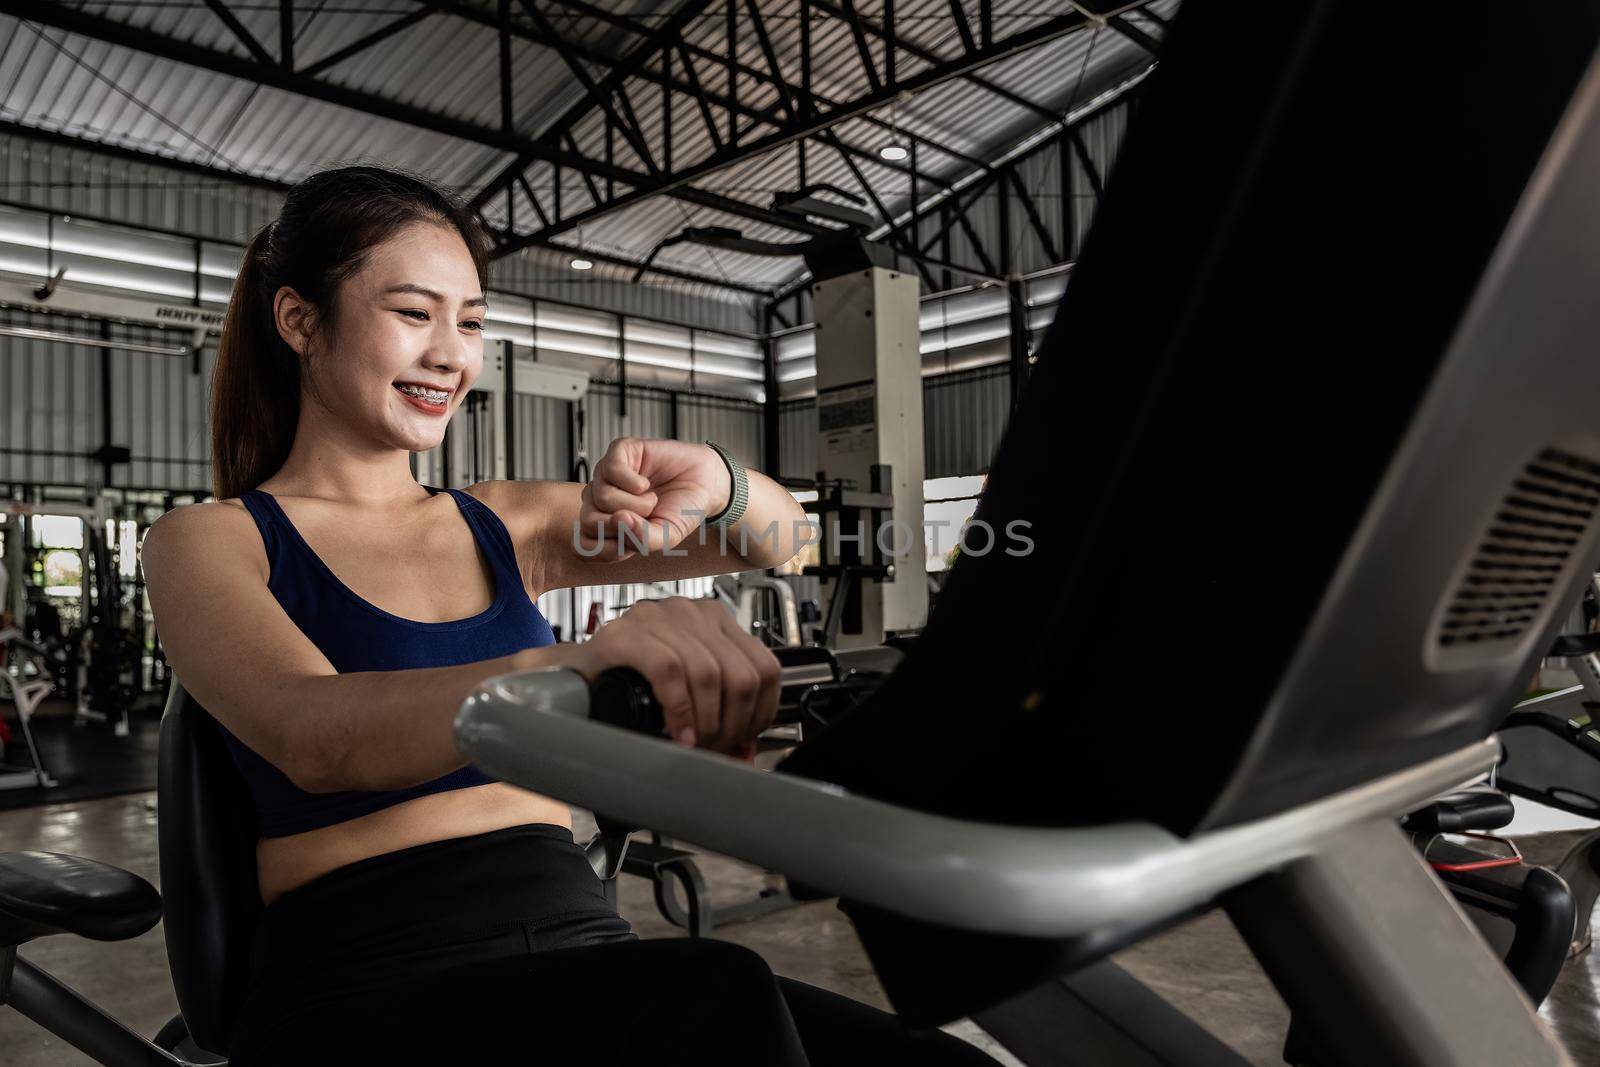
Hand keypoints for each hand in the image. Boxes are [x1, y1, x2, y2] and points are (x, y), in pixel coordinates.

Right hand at [556, 597, 779, 759]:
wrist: (573, 675)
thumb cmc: (629, 682)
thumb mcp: (686, 692)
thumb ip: (719, 714)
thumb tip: (745, 753)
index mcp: (715, 621)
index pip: (765, 667)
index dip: (760, 713)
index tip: (742, 739)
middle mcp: (691, 612)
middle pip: (742, 675)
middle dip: (732, 725)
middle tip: (713, 749)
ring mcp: (657, 618)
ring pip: (709, 674)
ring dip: (706, 722)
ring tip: (693, 744)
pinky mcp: (625, 634)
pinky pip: (668, 670)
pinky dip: (678, 709)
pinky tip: (675, 731)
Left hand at [575, 437, 732, 560]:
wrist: (706, 483)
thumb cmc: (682, 510)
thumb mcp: (666, 537)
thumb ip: (642, 539)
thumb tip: (618, 520)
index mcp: (606, 524)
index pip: (584, 544)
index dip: (609, 548)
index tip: (633, 544)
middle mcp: (600, 500)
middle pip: (589, 521)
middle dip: (625, 525)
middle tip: (648, 517)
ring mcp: (607, 475)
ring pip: (602, 497)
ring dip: (636, 503)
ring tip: (652, 499)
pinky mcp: (618, 452)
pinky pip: (612, 470)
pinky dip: (634, 482)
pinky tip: (645, 483)